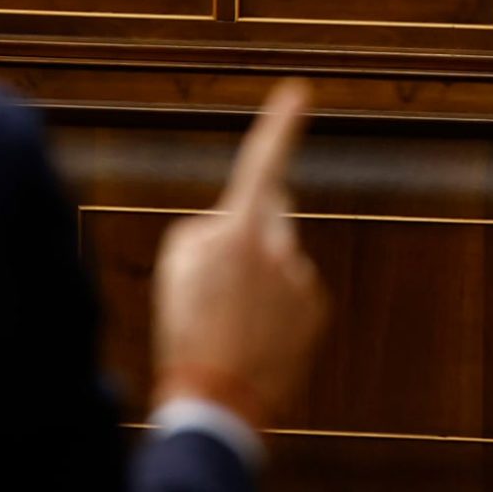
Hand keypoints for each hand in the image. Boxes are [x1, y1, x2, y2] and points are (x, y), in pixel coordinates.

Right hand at [151, 80, 326, 429]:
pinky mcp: (315, 311)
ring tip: (227, 320)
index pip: (264, 162)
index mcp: (242, 229)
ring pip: (278, 261)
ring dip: (257, 278)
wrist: (217, 399)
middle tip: (217, 278)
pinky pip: (291, 292)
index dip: (280, 124)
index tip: (300, 92)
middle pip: (269, 217)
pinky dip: (273, 307)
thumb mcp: (177, 262)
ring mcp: (303, 280)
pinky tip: (250, 336)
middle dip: (250, 228)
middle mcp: (282, 247)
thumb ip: (210, 228)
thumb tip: (238, 227)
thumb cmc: (186, 326)